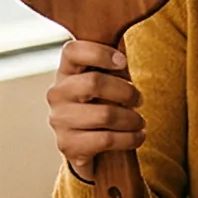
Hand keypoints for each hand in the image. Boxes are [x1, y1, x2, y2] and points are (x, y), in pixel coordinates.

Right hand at [46, 40, 141, 178]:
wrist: (85, 146)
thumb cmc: (99, 105)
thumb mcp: (102, 83)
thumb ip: (111, 68)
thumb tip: (126, 61)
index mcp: (65, 72)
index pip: (72, 51)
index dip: (99, 53)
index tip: (123, 62)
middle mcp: (57, 94)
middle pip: (94, 83)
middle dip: (126, 92)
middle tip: (139, 100)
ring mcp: (59, 120)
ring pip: (105, 115)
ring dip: (132, 119)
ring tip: (140, 122)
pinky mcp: (68, 145)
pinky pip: (106, 140)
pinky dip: (129, 138)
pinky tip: (138, 137)